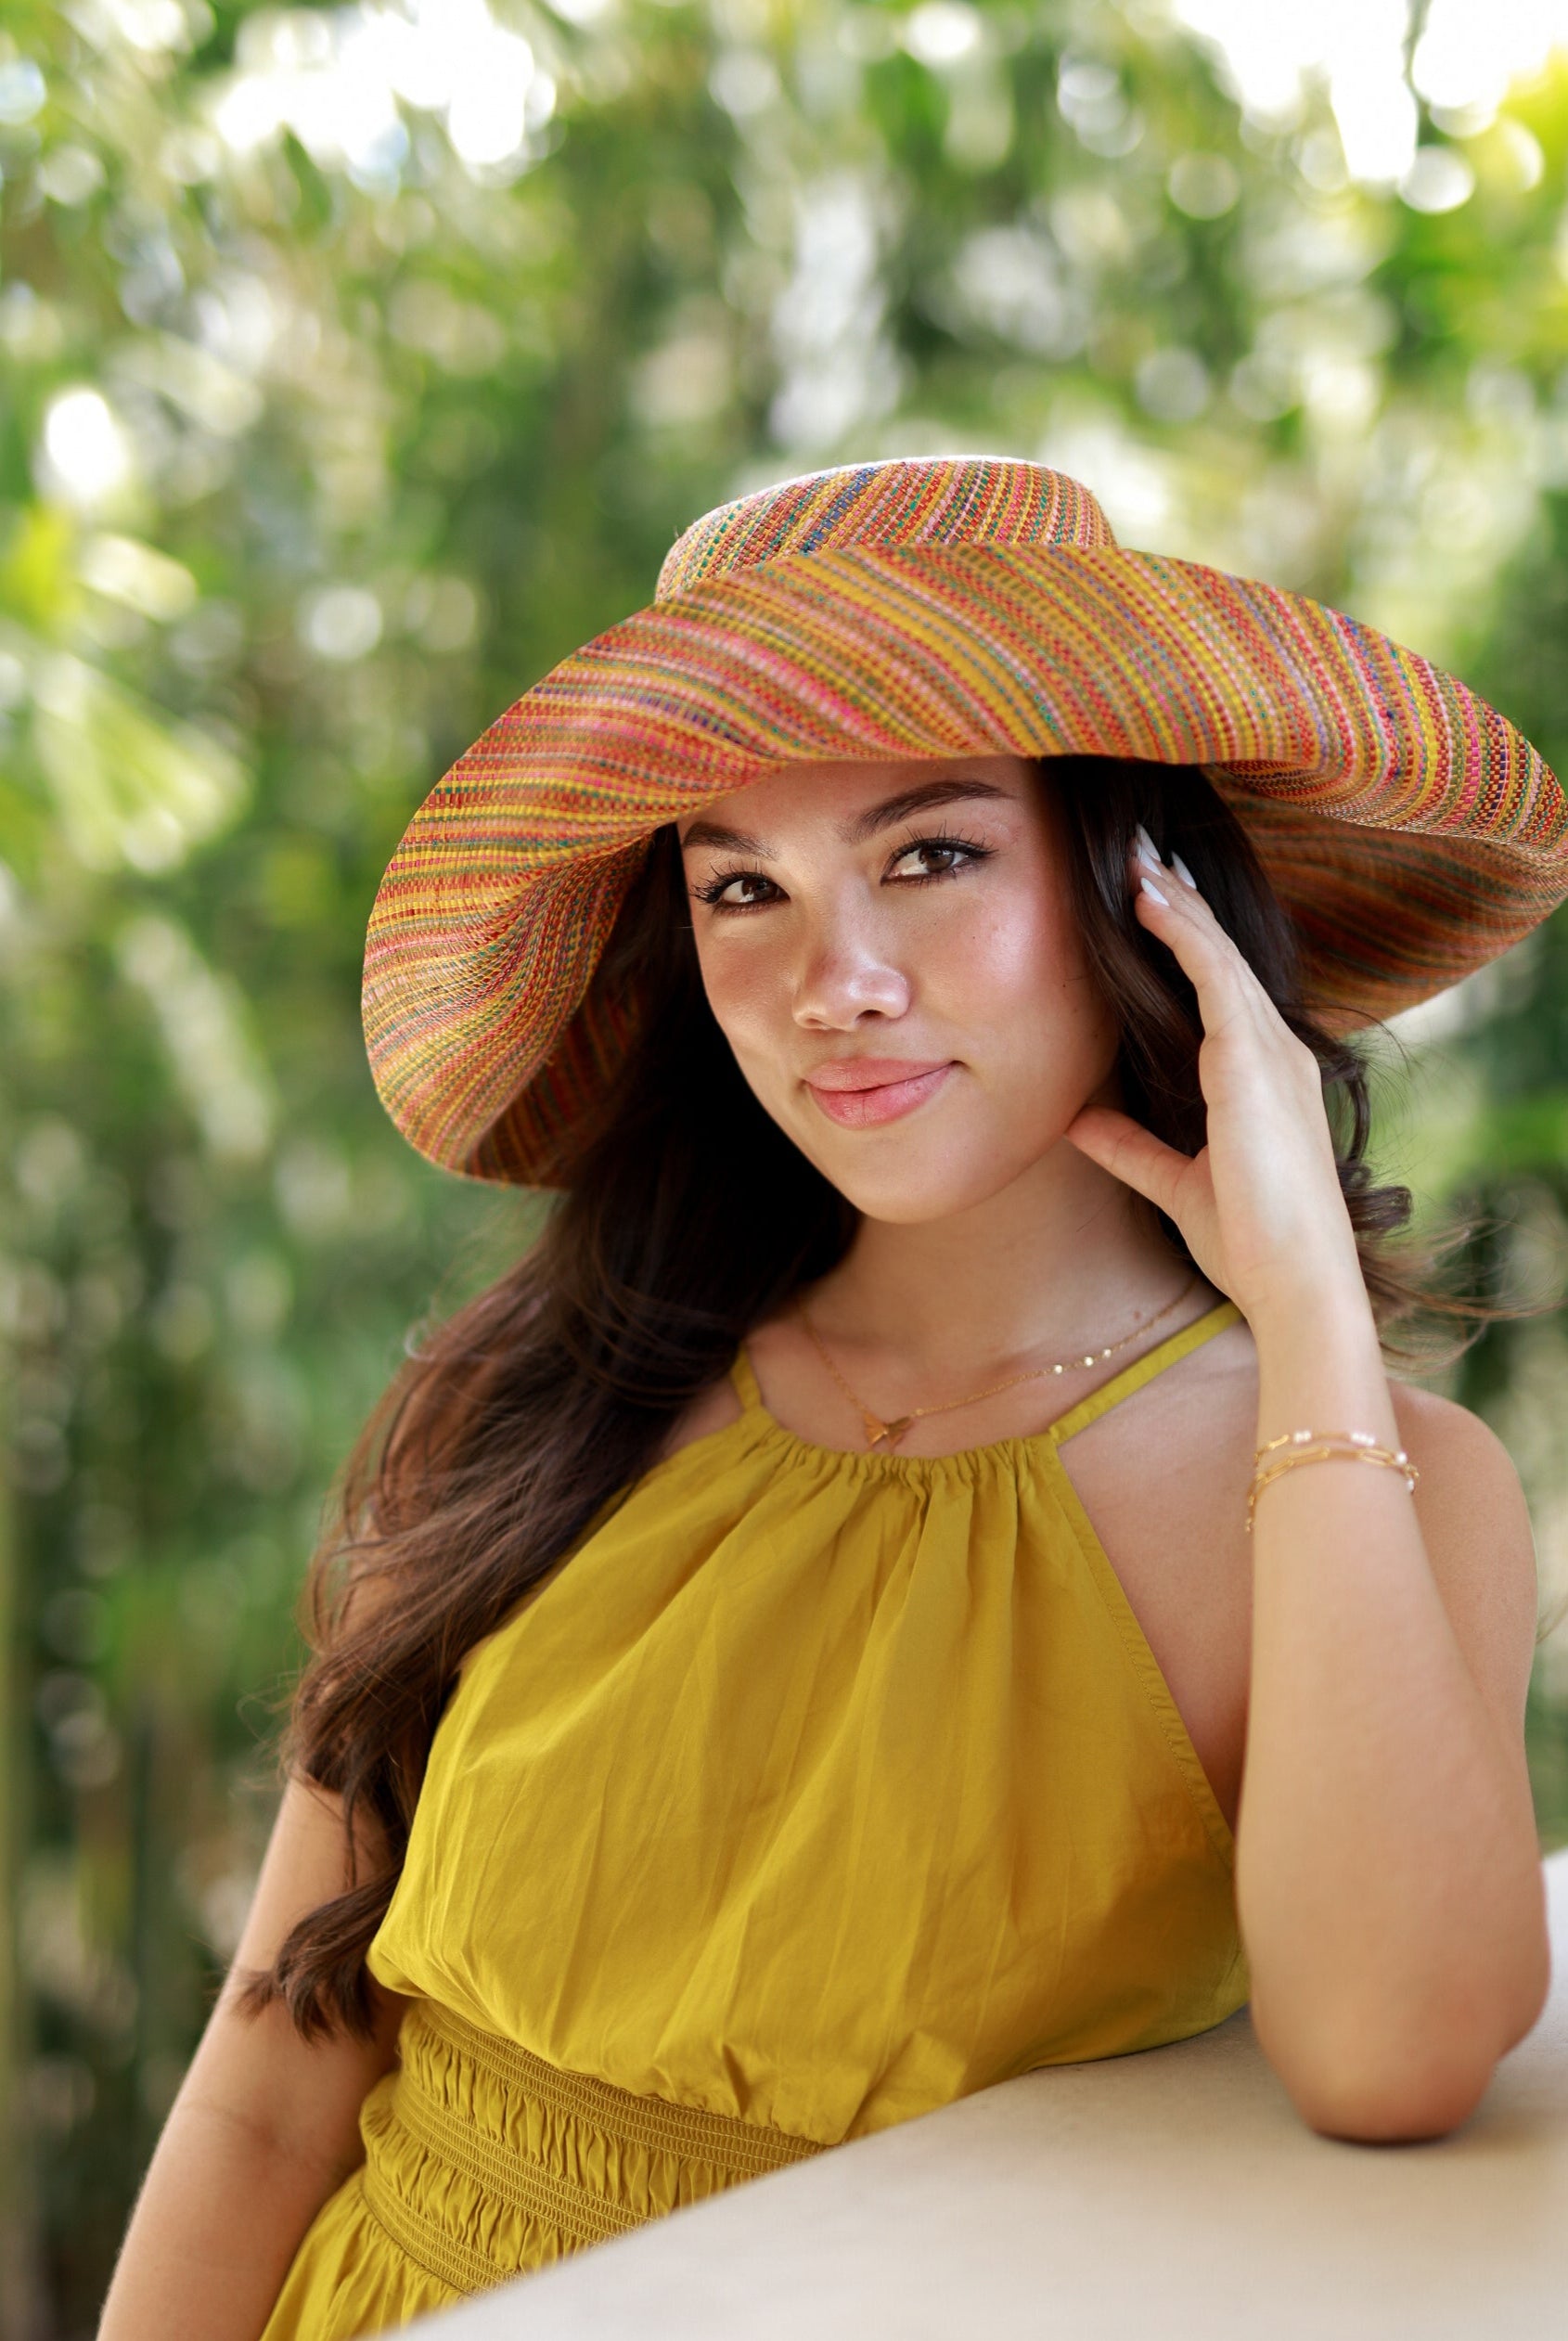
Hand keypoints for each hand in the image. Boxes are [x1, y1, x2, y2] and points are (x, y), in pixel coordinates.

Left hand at [1063, 829, 1366, 1327]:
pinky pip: (1217, 979)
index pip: (1221, 990)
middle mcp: (1276, 1055)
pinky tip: (1149, 902)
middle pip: (1222, 957)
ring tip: (1136, 858)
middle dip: (1181, 902)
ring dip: (1176, 904)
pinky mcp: (1255, 1063)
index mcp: (1263, 1080)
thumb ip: (1130, 1148)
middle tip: (1141, 852)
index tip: (1148, 899)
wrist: (1293, 1281)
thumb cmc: (1250, 1243)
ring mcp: (1272, 1054)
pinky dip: (1183, 935)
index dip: (1187, 939)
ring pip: (1218, 956)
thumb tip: (1078, 1123)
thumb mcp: (1175, 1185)